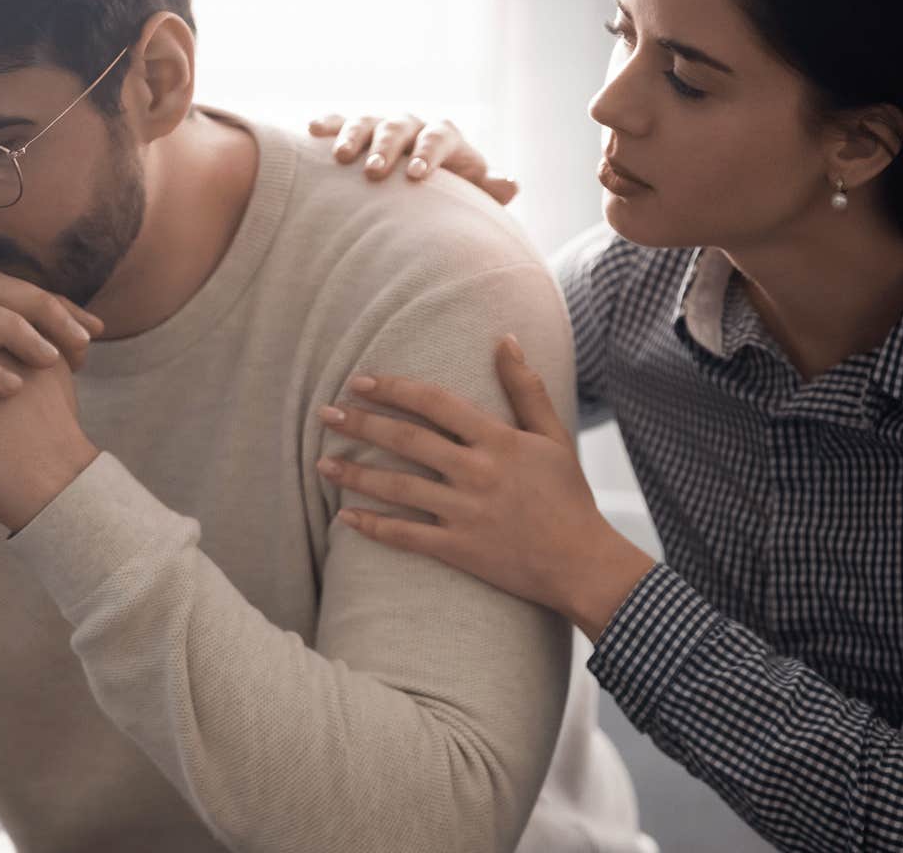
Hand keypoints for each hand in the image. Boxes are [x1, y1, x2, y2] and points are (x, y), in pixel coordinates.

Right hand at [308, 113, 518, 204]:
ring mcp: (382, 127)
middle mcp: (413, 127)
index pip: (439, 137)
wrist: (422, 186)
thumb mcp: (471, 194)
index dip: (428, 153)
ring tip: (341, 158)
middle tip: (374, 170)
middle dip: (387, 146)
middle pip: (400, 127)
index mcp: (443, 138)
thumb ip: (488, 190)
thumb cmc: (449, 196)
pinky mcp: (356, 132)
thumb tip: (511, 184)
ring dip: (354, 136)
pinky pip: (340, 122)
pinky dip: (328, 124)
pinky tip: (312, 130)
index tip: (415, 176)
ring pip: (368, 121)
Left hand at [315, 335, 654, 639]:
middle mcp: (477, 473)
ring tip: (321, 462)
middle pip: (407, 441)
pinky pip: (406, 536)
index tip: (359, 382)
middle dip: (361, 424)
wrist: (582, 563)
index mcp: (498, 441)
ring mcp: (465, 513)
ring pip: (398, 488)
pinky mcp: (459, 549)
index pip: (435, 404)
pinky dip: (372, 527)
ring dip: (355, 475)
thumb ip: (525, 388)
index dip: (394, 390)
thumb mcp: (553, 436)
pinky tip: (344, 518)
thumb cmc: (568, 496)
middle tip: (325, 413)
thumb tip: (506, 339)